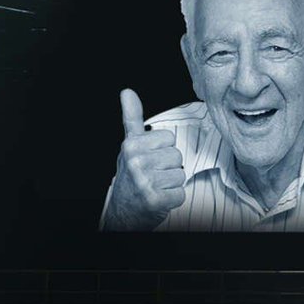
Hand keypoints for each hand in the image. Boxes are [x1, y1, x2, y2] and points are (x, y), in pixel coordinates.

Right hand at [102, 89, 185, 230]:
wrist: (123, 211)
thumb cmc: (130, 176)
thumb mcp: (129, 145)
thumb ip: (132, 118)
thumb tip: (127, 92)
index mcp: (132, 146)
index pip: (169, 138)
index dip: (163, 150)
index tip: (150, 159)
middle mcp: (136, 162)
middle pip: (177, 157)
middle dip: (169, 168)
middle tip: (153, 176)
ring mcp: (145, 182)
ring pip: (181, 175)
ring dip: (172, 184)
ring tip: (156, 187)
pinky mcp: (155, 200)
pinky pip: (180, 194)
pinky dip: (173, 199)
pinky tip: (160, 199)